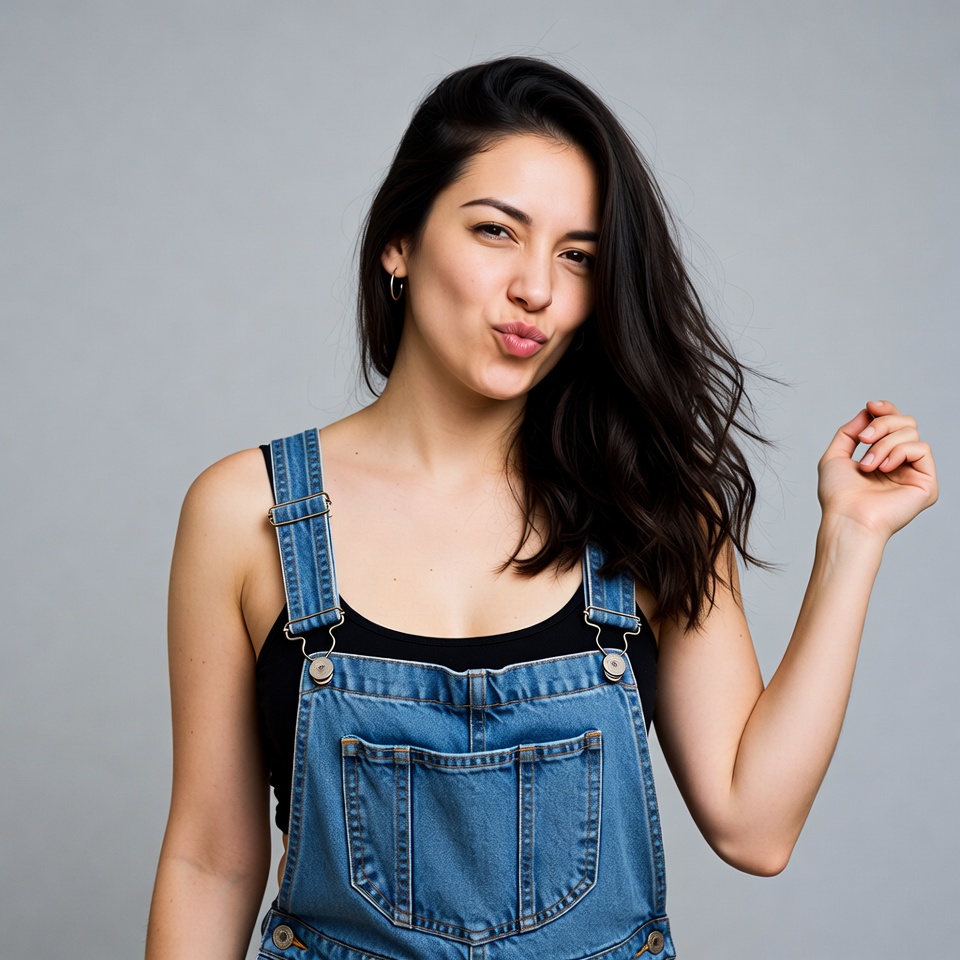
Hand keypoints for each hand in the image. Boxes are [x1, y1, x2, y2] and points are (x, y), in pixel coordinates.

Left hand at [817, 400, 937, 540]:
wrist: (847, 518)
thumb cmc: (838, 495)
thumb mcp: (835, 456)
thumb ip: (849, 432)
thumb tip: (868, 411)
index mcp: (882, 459)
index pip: (894, 424)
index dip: (886, 410)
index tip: (871, 406)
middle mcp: (901, 465)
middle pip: (906, 423)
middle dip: (883, 424)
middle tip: (864, 439)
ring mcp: (914, 474)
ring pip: (912, 433)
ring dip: (884, 444)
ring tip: (868, 465)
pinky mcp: (927, 484)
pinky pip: (922, 449)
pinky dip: (899, 452)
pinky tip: (884, 468)